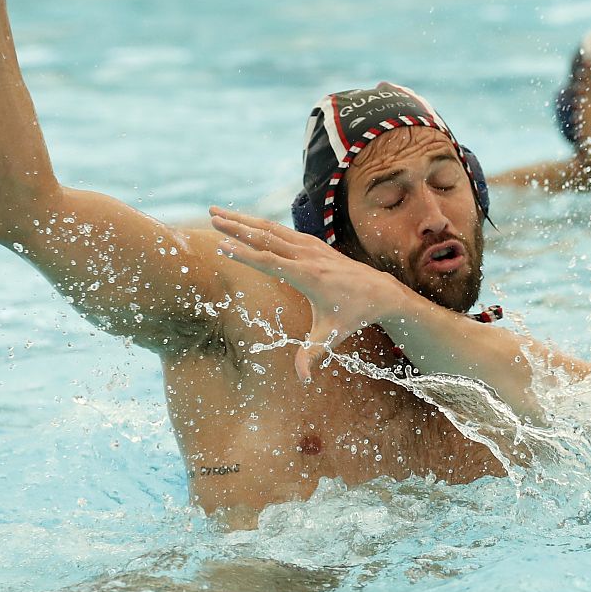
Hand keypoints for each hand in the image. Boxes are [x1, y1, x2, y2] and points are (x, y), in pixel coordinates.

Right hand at [209, 205, 406, 384]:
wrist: (379, 291)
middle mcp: (308, 256)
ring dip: (243, 219)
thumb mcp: (332, 335)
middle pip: (266, 237)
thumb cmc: (353, 314)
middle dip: (237, 226)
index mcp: (309, 276)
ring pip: (272, 228)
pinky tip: (243, 220)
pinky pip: (281, 230)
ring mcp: (310, 246)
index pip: (270, 262)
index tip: (221, 245)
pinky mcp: (312, 243)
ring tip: (216, 212)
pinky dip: (259, 223)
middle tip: (211, 217)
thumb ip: (313, 354)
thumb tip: (302, 379)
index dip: (245, 254)